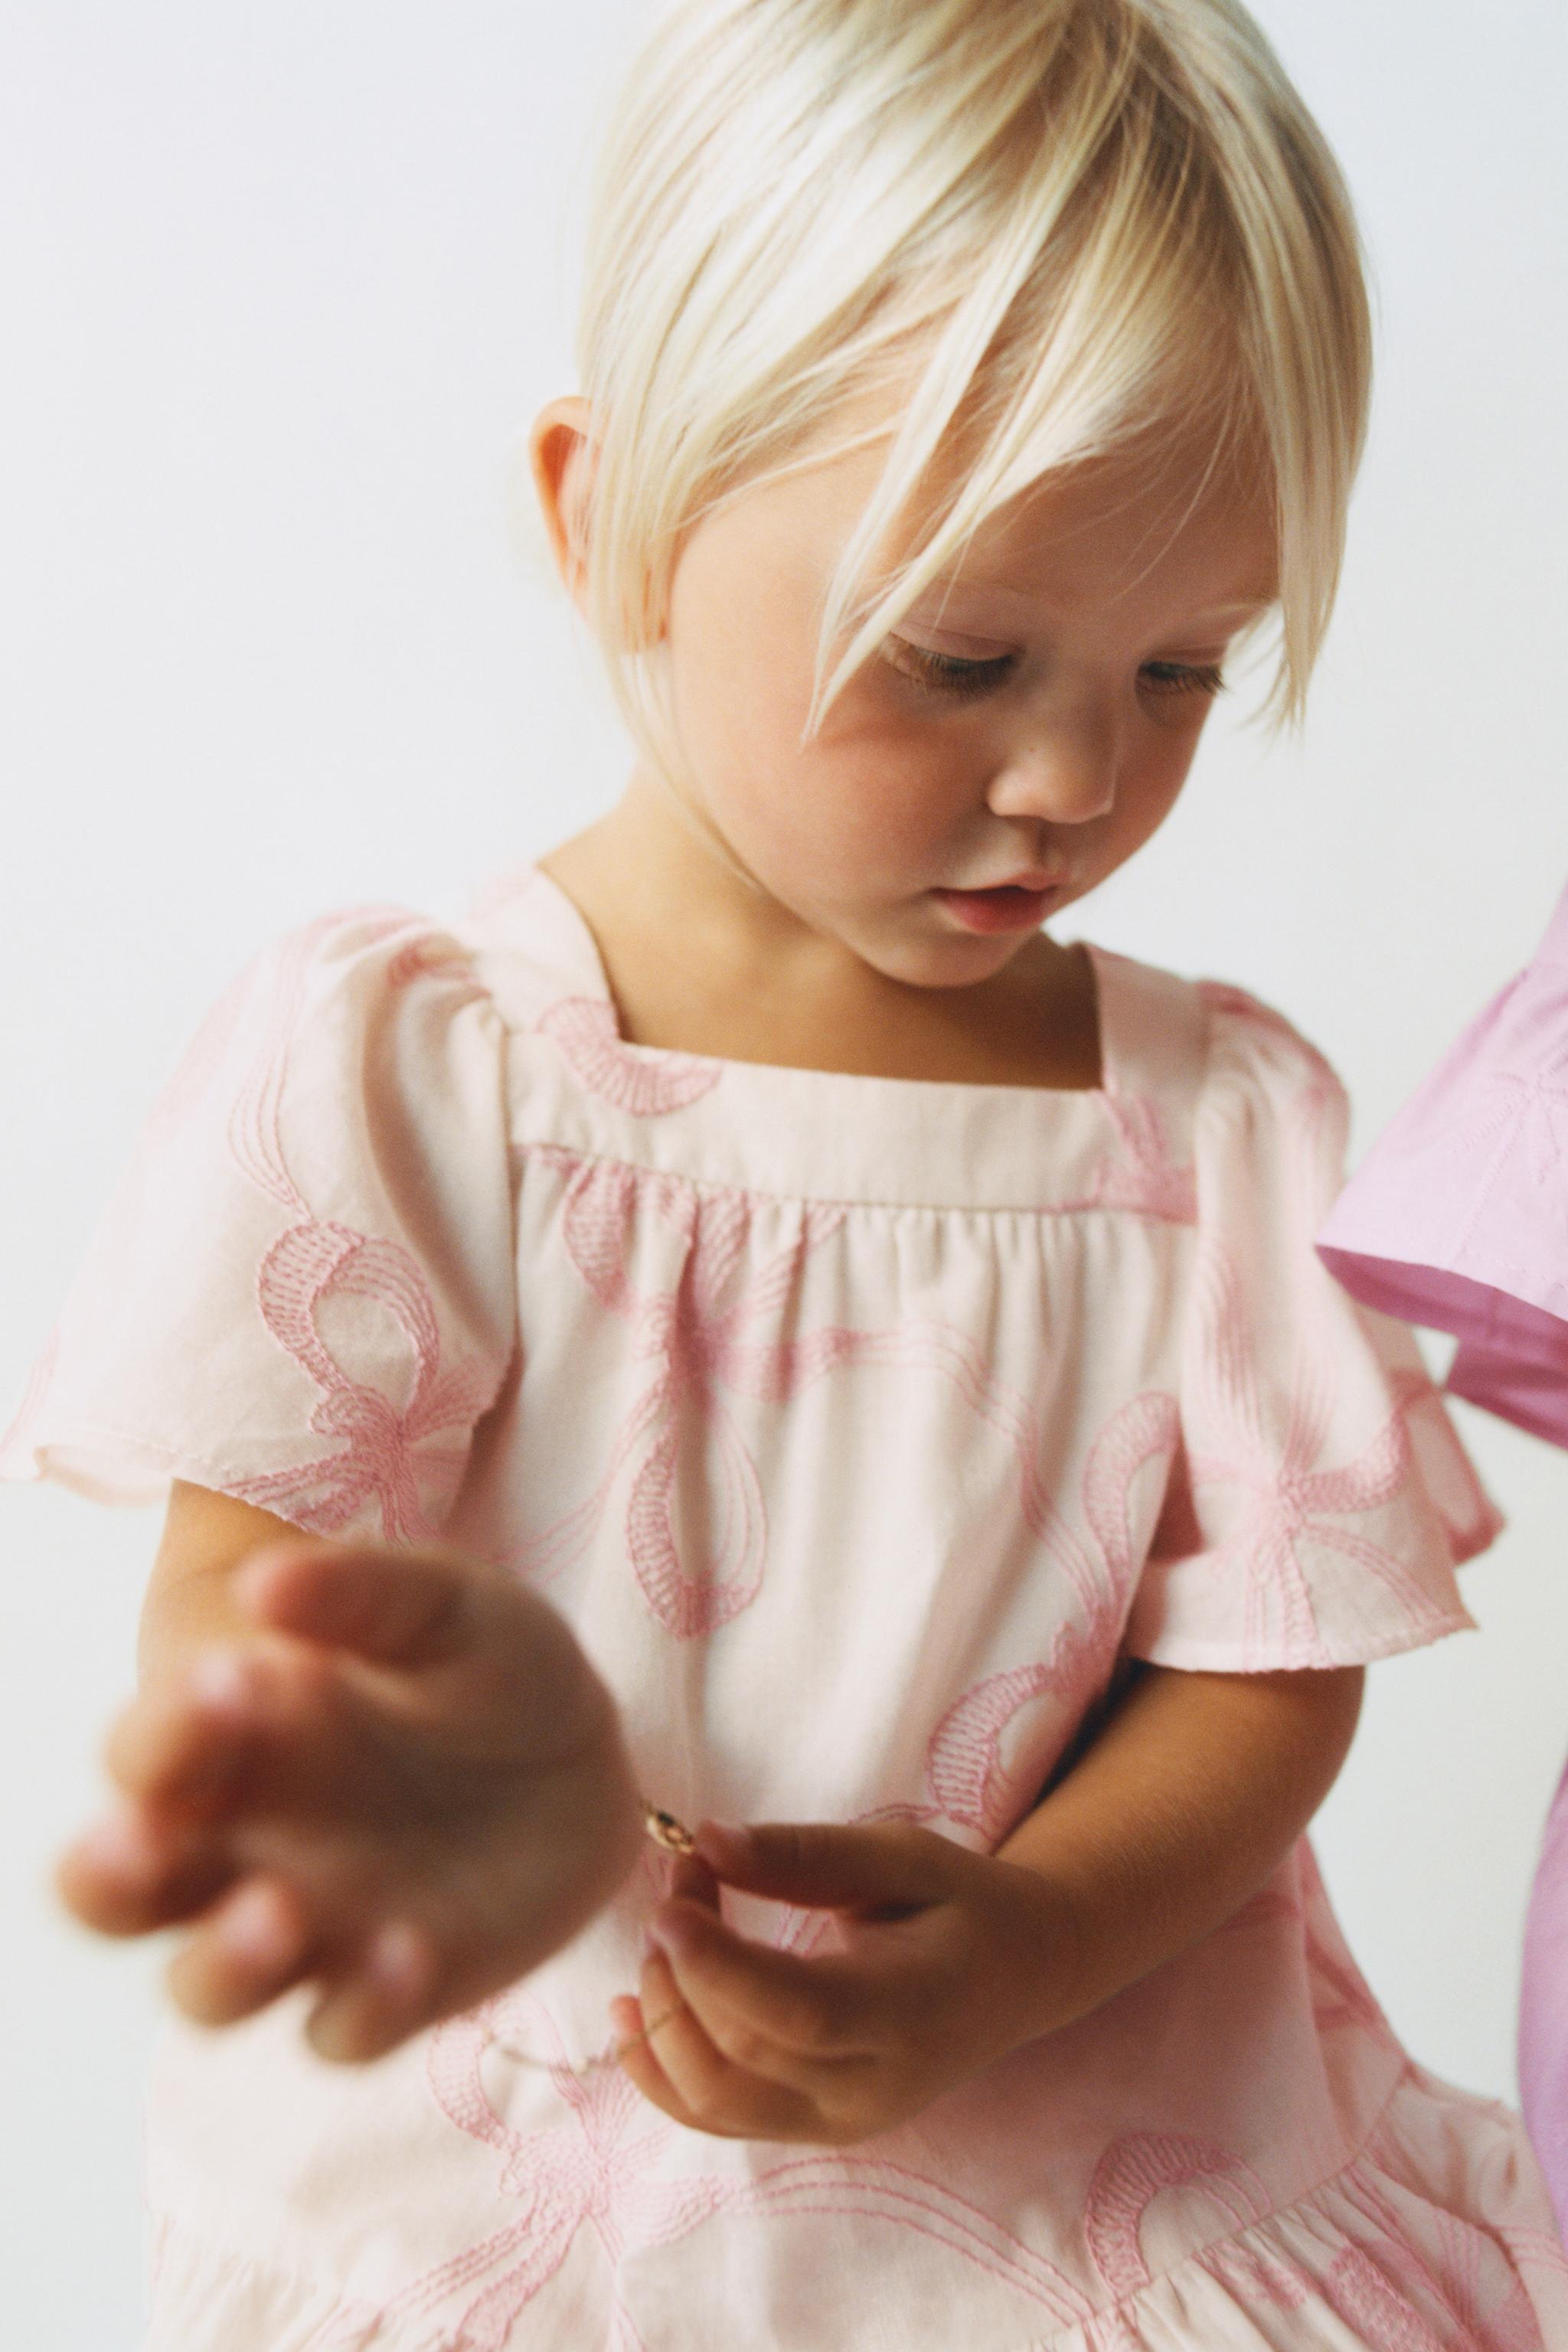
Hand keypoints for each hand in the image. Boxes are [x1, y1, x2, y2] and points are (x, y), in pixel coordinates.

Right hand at [55, 1539, 645, 2063]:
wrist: (592, 1753)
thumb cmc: (487, 1662)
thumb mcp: (440, 1603)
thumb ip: (358, 1588)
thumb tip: (262, 1584)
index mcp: (236, 1743)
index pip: (143, 1757)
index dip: (156, 1734)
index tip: (224, 1681)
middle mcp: (245, 1846)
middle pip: (116, 1892)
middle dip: (105, 1876)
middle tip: (140, 1838)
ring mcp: (310, 1929)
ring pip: (205, 1990)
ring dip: (222, 1963)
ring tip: (280, 1910)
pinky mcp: (387, 1992)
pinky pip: (339, 2030)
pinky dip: (360, 2006)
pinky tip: (412, 1947)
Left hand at [610, 1818, 1061, 2145]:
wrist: (1016, 1978)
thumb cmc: (959, 1904)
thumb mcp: (903, 1857)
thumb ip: (808, 1853)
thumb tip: (708, 1841)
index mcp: (911, 2013)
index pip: (799, 2014)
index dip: (719, 1967)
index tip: (668, 1902)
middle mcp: (873, 2088)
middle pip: (744, 2054)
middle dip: (684, 1966)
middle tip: (678, 1876)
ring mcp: (839, 2122)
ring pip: (716, 2102)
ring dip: (661, 2020)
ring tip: (659, 1937)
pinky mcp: (810, 2130)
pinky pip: (717, 2119)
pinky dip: (659, 2072)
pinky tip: (631, 2012)